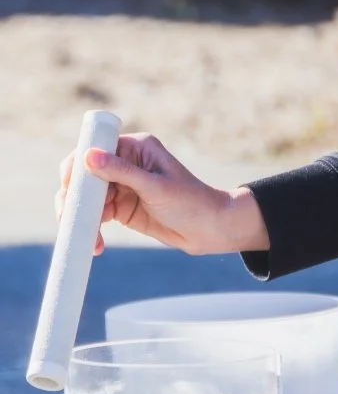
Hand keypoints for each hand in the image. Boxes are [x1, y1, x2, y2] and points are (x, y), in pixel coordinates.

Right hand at [56, 133, 268, 255]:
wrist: (211, 230)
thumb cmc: (192, 202)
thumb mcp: (157, 187)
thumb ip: (122, 172)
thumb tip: (89, 155)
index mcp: (135, 148)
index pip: (94, 149)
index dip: (76, 168)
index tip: (70, 189)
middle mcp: (124, 163)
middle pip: (84, 176)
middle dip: (75, 199)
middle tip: (70, 220)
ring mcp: (121, 186)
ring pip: (87, 199)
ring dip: (82, 219)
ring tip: (90, 239)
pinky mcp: (121, 208)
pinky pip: (96, 216)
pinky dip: (92, 229)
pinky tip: (96, 245)